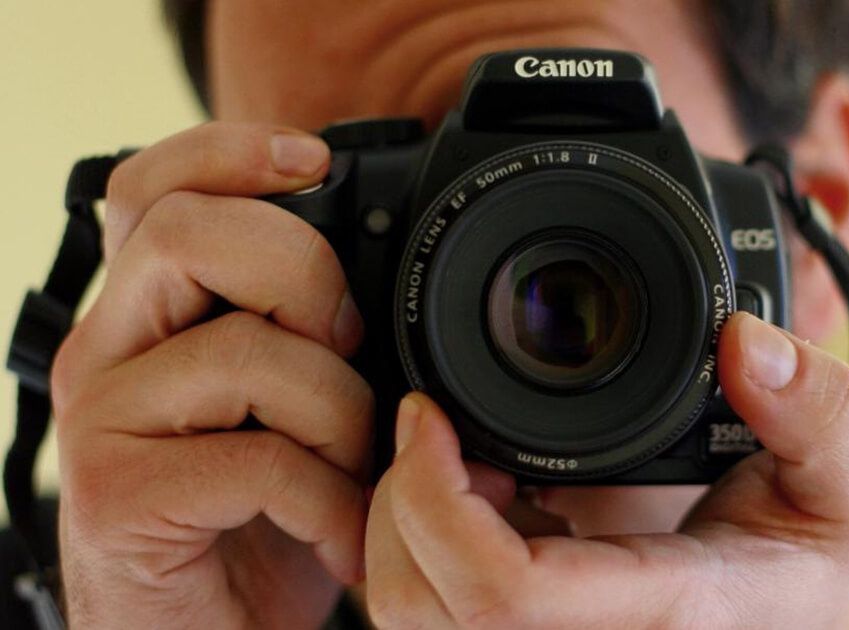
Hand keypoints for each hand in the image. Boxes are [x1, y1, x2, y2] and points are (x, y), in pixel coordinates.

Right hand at [52, 122, 372, 627]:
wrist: (205, 629)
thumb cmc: (254, 514)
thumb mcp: (290, 404)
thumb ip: (305, 329)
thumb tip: (385, 273)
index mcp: (148, 313)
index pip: (156, 187)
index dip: (230, 151)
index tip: (315, 160)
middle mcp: (107, 351)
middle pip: (192, 234)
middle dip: (307, 278)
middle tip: (346, 346)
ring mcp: (102, 422)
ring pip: (246, 352)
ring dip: (339, 416)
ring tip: (351, 469)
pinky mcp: (116, 497)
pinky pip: (261, 461)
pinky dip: (330, 503)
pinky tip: (337, 534)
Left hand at [364, 312, 848, 627]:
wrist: (775, 622)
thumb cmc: (796, 561)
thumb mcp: (843, 482)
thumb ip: (819, 409)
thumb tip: (747, 341)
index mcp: (661, 611)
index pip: (505, 592)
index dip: (436, 499)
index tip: (429, 411)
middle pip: (420, 608)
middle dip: (400, 501)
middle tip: (440, 425)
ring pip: (406, 616)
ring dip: (401, 520)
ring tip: (462, 458)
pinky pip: (424, 606)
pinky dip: (418, 540)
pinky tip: (476, 492)